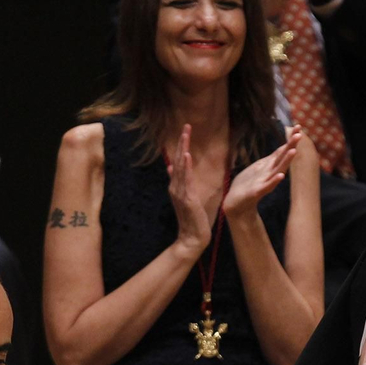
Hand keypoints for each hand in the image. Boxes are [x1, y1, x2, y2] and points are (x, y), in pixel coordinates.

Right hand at [166, 125, 212, 253]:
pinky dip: (185, 167)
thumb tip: (173, 166)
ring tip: (186, 134)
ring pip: (180, 166)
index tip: (185, 132)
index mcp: (176, 186)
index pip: (178, 162)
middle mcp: (175, 187)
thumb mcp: (186, 197)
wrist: (191, 238)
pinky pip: (185, 180)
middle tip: (186, 126)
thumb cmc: (192, 220)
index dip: (181, 146)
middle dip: (182, 142)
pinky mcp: (186, 198)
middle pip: (178, 160)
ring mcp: (180, 192)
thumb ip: (180, 182)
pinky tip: (186, 155)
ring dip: (183, 149)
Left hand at [223, 126, 299, 216]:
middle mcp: (269, 173)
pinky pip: (267, 186)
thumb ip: (270, 159)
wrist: (236, 204)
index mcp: (269, 166)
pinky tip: (281, 176)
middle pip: (282, 157)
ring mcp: (264, 182)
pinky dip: (274, 181)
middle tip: (299, 134)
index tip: (298, 127)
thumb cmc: (246, 185)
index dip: (290, 140)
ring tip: (293, 151)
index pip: (281, 150)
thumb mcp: (258, 167)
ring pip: (277, 170)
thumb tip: (281, 149)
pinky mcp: (257, 192)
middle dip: (291, 146)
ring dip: (286, 161)